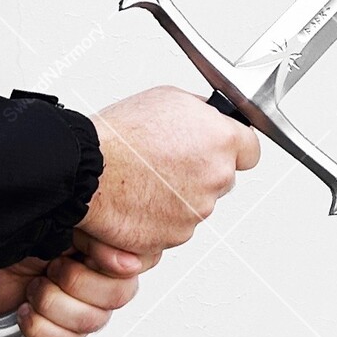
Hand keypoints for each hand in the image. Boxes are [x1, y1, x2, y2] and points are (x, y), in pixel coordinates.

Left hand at [0, 231, 145, 336]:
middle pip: (118, 296)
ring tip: (35, 288)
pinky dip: (42, 328)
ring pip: (93, 322)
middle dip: (78, 283)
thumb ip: (101, 235)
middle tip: (53, 268)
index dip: (113, 262)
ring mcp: (80, 303)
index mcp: (107, 245)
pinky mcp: (58, 328)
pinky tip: (27, 310)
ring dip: (54, 305)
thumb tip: (129, 261)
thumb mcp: (65, 222)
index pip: (138, 262)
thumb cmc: (20, 233)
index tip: (86, 252)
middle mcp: (100, 275)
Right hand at [80, 86, 260, 258]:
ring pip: (197, 205)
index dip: (233, 149)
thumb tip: (211, 118)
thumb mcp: (171, 99)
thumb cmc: (122, 134)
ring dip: (179, 196)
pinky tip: (139, 200)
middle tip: (171, 163)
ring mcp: (196, 211)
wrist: (85, 170)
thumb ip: (203, 114)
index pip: (251, 151)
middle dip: (202, 173)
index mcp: (223, 141)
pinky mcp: (172, 237)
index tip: (221, 150)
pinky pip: (174, 227)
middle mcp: (216, 178)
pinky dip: (160, 218)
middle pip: (222, 179)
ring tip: (148, 179)